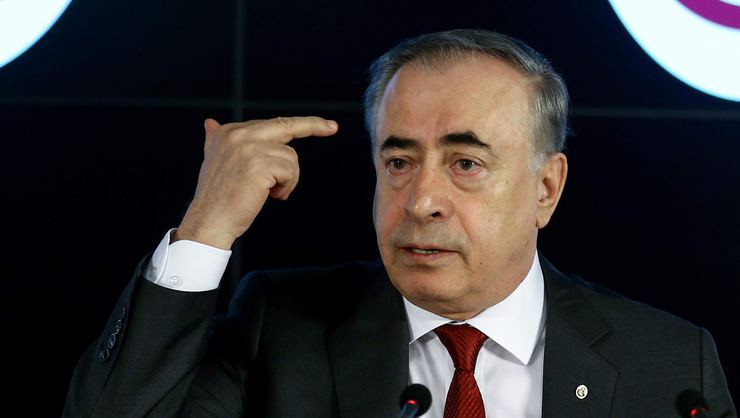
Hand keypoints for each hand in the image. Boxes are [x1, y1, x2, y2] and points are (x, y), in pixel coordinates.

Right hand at [174, 116, 338, 248]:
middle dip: (313, 125)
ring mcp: (248, 148)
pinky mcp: (260, 164)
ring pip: (290, 157)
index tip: (324, 124)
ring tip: (271, 192)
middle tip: (333, 127)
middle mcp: (237, 135)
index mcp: (228, 132)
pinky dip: (287, 186)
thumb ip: (215, 140)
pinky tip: (272, 195)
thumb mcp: (214, 162)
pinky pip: (290, 170)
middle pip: (286, 125)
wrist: (209, 221)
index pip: (271, 123)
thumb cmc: (216, 197)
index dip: (299, 123)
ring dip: (288, 178)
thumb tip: (210, 123)